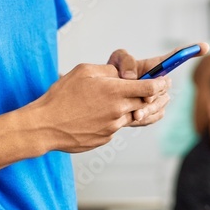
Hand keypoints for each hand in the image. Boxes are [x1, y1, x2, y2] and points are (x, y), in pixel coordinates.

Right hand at [32, 63, 169, 151]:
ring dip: (133, 109)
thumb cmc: (61, 96)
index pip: (150, 87)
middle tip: (158, 92)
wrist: (45, 126)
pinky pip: (116, 127)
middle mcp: (118, 111)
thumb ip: (108, 70)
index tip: (164, 81)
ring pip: (131, 116)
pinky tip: (100, 115)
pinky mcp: (105, 139)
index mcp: (115, 91)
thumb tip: (122, 74)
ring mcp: (112, 127)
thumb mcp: (84, 71)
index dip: (161, 84)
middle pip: (145, 103)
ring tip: (123, 102)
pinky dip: (114, 120)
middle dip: (153, 97)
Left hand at [107, 43, 207, 123]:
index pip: (175, 57)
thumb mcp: (116, 60)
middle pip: (166, 86)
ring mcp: (158, 98)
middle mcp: (159, 82)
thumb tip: (132, 78)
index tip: (205, 46)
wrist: (103, 99)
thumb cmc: (110, 75)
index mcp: (154, 67)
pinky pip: (156, 116)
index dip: (190, 51)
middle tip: (142, 100)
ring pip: (161, 104)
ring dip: (149, 109)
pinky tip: (133, 119)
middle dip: (155, 93)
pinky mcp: (153, 113)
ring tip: (135, 115)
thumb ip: (125, 62)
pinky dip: (146, 119)